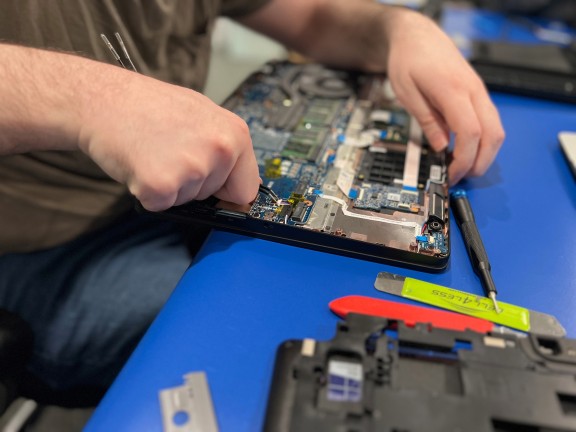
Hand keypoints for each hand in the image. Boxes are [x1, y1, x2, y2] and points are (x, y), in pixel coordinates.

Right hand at [77, 71, 259, 210]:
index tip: (216, 195)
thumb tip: (237, 185)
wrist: (102, 98)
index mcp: (235, 133)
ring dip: (168, 186)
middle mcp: (220, 149)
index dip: (227, 194)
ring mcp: (192, 167)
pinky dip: (146, 193)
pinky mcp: (162, 184)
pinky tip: (139, 164)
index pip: (246, 188)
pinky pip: (160, 205)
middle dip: (191, 184)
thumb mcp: (201, 116)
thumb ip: (222, 148)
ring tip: (153, 152)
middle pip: (211, 196)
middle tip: (167, 151)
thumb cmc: (148, 105)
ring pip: (186, 201)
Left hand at [385, 10, 504, 183]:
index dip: (464, 159)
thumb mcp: (407, 93)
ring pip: (496, 129)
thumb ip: (427, 121)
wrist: (417, 36)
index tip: (451, 174)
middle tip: (460, 177)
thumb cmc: (408, 60)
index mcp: (453, 90)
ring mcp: (479, 90)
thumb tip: (441, 148)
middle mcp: (473, 90)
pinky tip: (466, 149)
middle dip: (480, 162)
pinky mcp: (478, 93)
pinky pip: (489, 121)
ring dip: (485, 153)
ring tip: (463, 167)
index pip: (470, 132)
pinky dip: (482, 140)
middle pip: (493, 134)